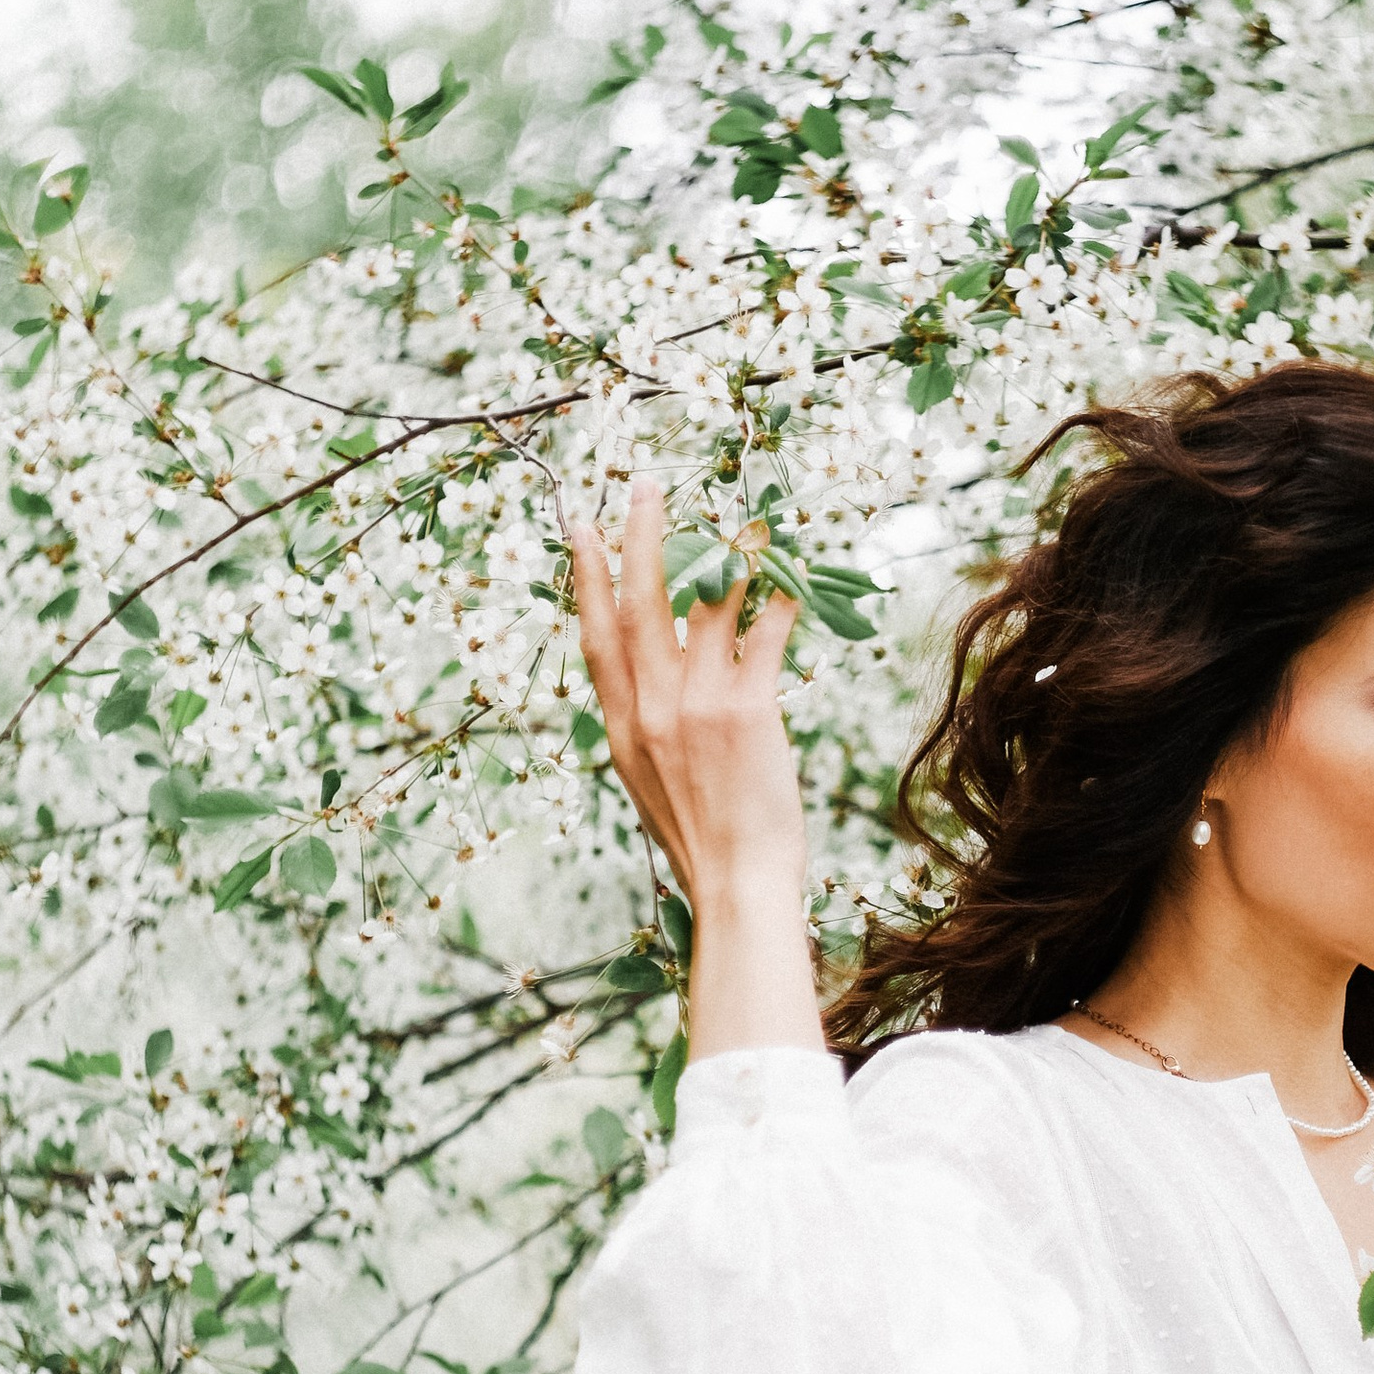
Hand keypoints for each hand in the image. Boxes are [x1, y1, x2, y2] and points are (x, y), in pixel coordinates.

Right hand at [568, 484, 827, 1062]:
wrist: (736, 886)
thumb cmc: (705, 847)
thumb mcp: (651, 787)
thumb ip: (649, 734)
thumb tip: (654, 701)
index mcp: (621, 727)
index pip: (595, 637)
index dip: (585, 578)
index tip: (581, 529)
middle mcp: (650, 708)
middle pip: (638, 603)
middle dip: (640, 538)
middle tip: (644, 487)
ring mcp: (695, 705)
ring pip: (705, 606)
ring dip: (723, 552)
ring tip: (739, 513)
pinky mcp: (747, 710)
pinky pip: (764, 634)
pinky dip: (779, 596)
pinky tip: (792, 567)